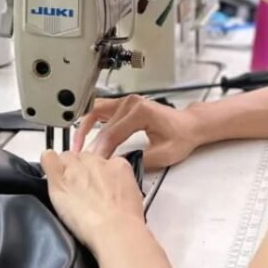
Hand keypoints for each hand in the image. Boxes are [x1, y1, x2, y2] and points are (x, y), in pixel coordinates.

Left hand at [40, 151, 145, 249]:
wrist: (115, 230)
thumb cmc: (126, 220)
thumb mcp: (133, 197)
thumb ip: (121, 186)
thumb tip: (115, 190)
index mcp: (117, 165)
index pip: (101, 161)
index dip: (96, 175)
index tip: (95, 187)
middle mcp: (96, 162)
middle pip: (82, 158)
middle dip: (80, 171)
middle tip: (81, 192)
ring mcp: (76, 169)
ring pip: (66, 158)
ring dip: (65, 171)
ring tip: (68, 192)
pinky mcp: (59, 179)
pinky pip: (48, 159)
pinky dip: (48, 164)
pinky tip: (51, 175)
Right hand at [72, 96, 202, 169]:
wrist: (190, 126)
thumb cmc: (182, 136)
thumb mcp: (163, 154)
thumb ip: (140, 159)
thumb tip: (119, 165)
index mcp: (140, 112)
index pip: (112, 134)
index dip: (101, 151)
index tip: (94, 164)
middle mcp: (131, 103)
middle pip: (101, 124)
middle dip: (90, 144)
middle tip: (82, 160)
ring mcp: (126, 102)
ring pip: (95, 112)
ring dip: (84, 128)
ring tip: (77, 147)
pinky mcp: (124, 105)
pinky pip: (101, 111)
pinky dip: (90, 122)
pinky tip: (84, 134)